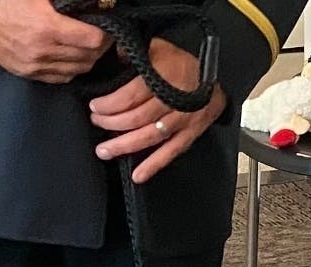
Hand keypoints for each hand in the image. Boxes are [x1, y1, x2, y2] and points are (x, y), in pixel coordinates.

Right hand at [0, 0, 108, 83]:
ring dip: (88, 60)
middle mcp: (43, 51)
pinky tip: (72, 57)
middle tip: (101, 37)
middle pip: (89, 57)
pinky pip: (62, 77)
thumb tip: (93, 2)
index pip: (93, 40)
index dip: (105, 34)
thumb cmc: (5, 0)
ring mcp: (36, 65)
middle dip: (100, 48)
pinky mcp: (28, 73)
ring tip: (88, 47)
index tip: (107, 28)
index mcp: (47, 26)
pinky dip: (72, 69)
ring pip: (78, 70)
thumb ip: (65, 0)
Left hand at [90, 39, 227, 183]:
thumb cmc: (184, 64)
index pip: (130, 96)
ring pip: (149, 138)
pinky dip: (153, 165)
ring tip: (105, 151)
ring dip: (125, 146)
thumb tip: (116, 56)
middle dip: (111, 124)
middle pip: (136, 118)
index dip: (109, 105)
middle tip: (96, 124)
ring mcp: (181, 122)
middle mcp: (172, 102)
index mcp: (163, 79)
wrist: (215, 81)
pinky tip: (138, 175)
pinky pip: (170, 153)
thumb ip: (136, 52)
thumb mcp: (159, 47)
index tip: (94, 107)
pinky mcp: (189, 136)